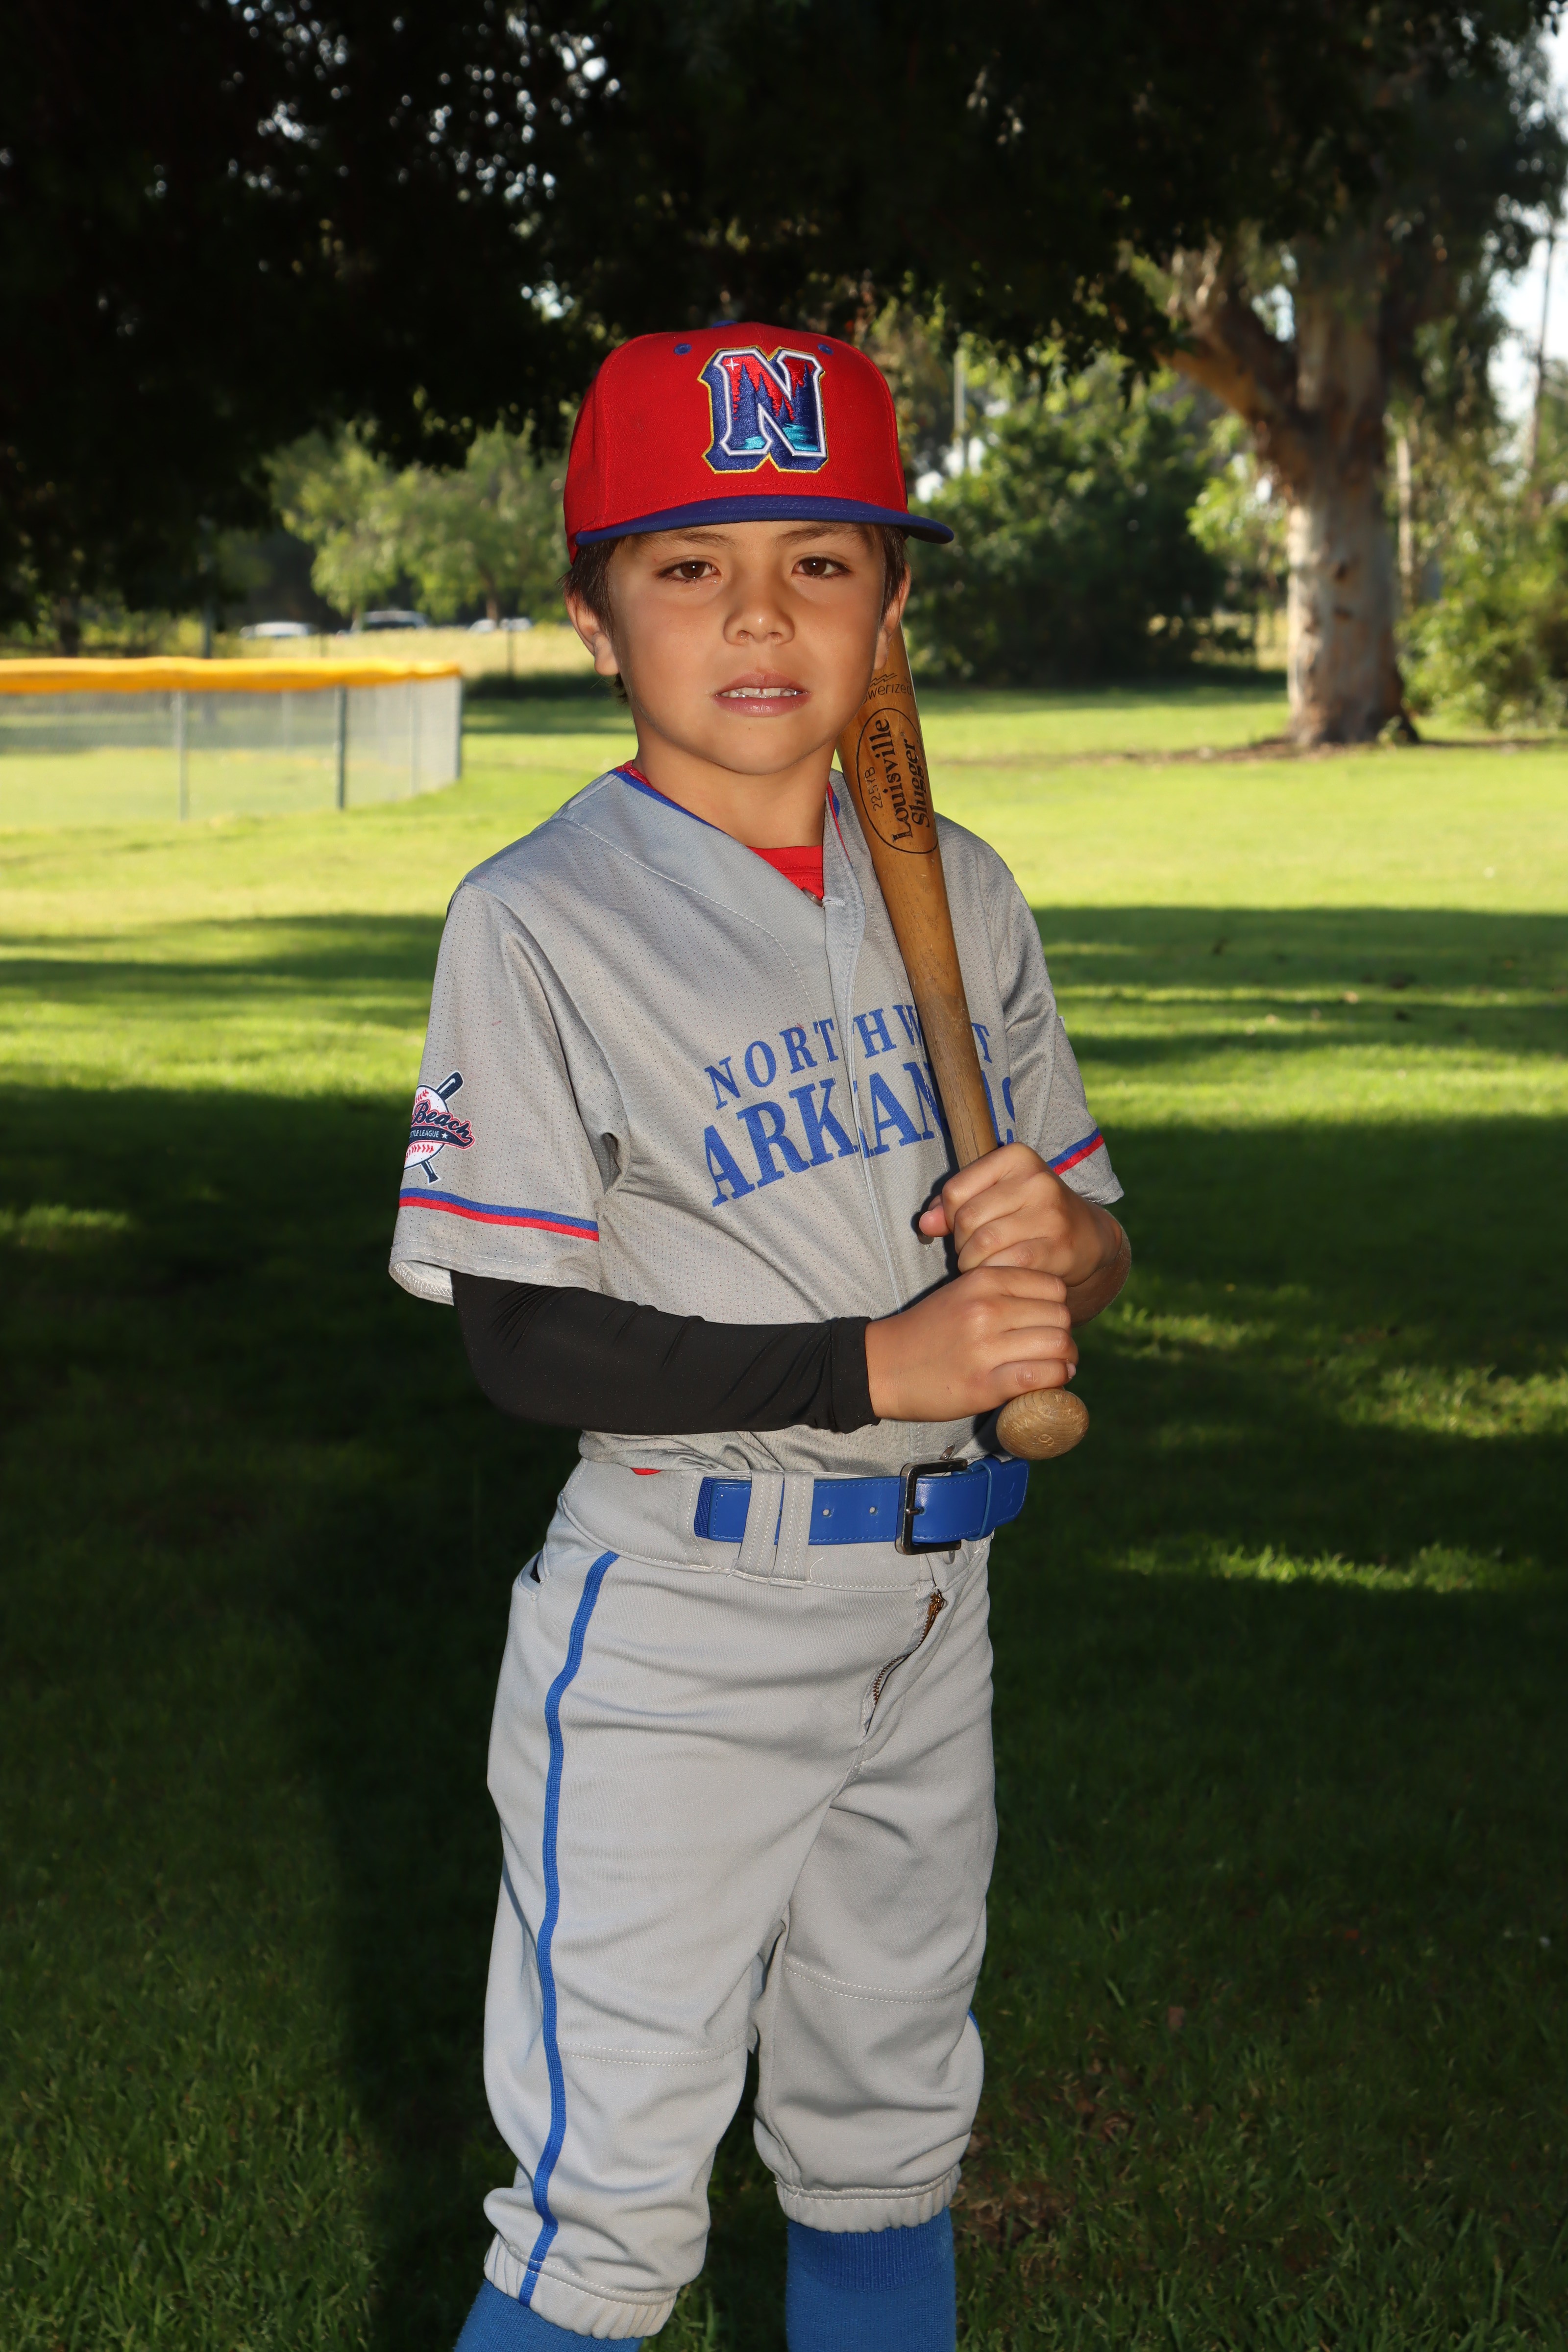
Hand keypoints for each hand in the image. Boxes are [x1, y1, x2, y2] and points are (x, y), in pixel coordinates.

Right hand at [864, 1267, 1076, 1423]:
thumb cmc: (926, 1332)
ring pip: (1057, 1345)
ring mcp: (985, 1346)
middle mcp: (987, 1308)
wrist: (882, 1367)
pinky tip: (1049, 1383)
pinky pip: (1041, 1376)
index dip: (1057, 1306)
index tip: (1046, 1323)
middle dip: (1063, 1335)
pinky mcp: (984, 1383)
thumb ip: (1001, 1293)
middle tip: (1053, 1350)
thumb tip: (1050, 1309)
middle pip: (1059, 1315)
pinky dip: (1054, 1381)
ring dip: (1065, 1360)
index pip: (1052, 1286)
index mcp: (983, 1280)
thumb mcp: (961, 1294)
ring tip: (1055, 1367)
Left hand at [917, 1143, 1126, 1318]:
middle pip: (967, 1219)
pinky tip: (1000, 1274)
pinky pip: (1006, 1265)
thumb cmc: (1028, 1214)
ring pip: (983, 1244)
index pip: (955, 1191)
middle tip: (973, 1253)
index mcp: (1016, 1156)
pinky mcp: (1057, 1246)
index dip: (950, 1217)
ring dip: (973, 1263)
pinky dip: (994, 1275)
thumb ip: (953, 1206)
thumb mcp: (994, 1196)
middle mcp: (1036, 1179)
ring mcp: (1050, 1212)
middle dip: (961, 1244)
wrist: (1087, 1236)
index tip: (964, 1228)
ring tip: (983, 1264)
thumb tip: (924, 1224)